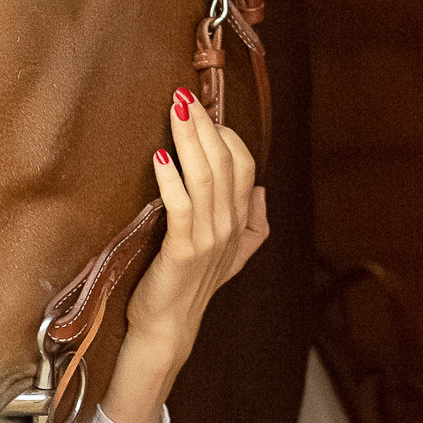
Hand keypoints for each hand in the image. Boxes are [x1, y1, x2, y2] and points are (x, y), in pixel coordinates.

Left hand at [99, 87, 268, 422]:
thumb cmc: (191, 285)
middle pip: (225, 164)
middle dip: (204, 126)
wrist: (168, 327)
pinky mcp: (181, 251)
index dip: (228, 136)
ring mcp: (208, 239)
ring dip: (189, 140)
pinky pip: (180, 207)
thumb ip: (253, 223)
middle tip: (185, 95)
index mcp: (240, 222)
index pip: (245, 167)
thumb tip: (263, 190)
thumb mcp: (231, 254)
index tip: (205, 110)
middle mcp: (228, 227)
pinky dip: (171, 179)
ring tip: (175, 110)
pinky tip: (159, 157)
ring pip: (205, 178)